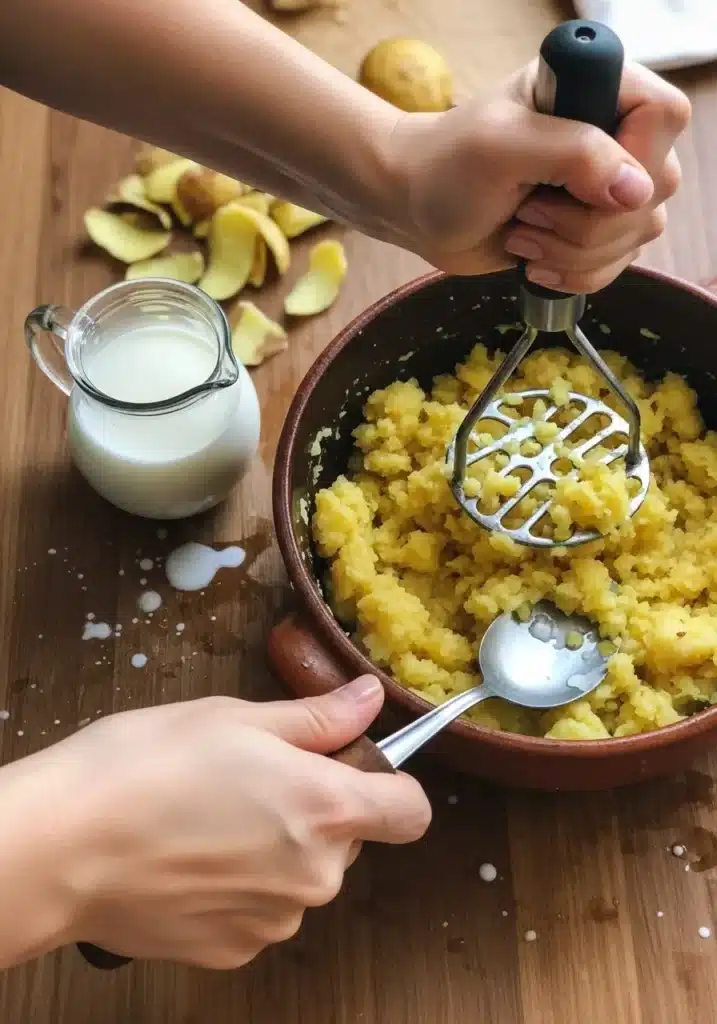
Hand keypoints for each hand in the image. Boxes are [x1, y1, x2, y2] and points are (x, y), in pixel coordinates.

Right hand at [2, 679, 429, 968]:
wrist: (63, 846)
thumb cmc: (147, 765)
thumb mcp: (236, 717)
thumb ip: (317, 717)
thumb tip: (370, 698)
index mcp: (325, 808)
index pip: (410, 811)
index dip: (392, 785)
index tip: (356, 768)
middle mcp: (315, 875)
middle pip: (347, 839)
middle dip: (314, 809)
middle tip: (250, 778)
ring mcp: (275, 921)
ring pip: (302, 876)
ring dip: (275, 849)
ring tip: (208, 818)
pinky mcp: (234, 951)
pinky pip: (261, 911)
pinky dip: (240, 887)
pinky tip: (190, 859)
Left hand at [387, 60, 689, 292]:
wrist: (413, 210)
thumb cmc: (445, 167)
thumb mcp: (502, 147)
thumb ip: (572, 155)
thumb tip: (637, 191)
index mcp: (597, 91)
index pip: (662, 117)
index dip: (633, 161)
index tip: (576, 184)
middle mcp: (612, 137)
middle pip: (656, 188)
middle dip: (588, 221)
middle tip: (528, 211)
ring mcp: (606, 188)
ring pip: (639, 233)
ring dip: (575, 251)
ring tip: (521, 233)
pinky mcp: (593, 232)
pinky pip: (619, 264)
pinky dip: (576, 274)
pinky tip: (533, 261)